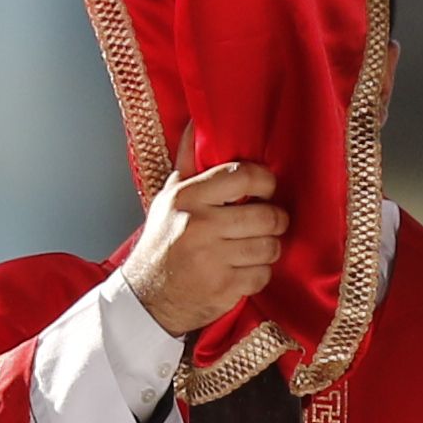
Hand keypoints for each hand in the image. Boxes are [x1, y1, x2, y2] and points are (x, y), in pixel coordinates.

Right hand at [120, 161, 286, 338]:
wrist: (147, 298)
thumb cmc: (162, 244)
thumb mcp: (167, 199)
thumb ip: (187, 163)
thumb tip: (196, 124)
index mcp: (187, 198)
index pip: (243, 175)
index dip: (266, 181)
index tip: (267, 189)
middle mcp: (199, 225)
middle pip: (265, 215)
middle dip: (276, 219)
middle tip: (271, 222)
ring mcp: (212, 259)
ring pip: (269, 246)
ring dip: (269, 248)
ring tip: (256, 247)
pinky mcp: (223, 288)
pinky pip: (263, 274)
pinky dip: (259, 273)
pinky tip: (244, 270)